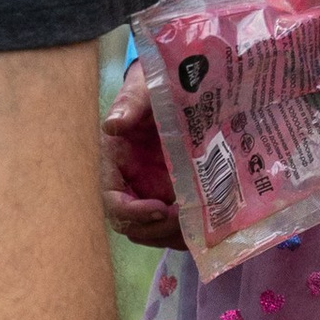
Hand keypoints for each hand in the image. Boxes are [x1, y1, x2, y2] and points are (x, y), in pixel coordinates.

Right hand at [101, 65, 185, 249]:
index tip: (160, 208)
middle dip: (156, 229)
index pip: (112, 201)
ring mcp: (150, 191)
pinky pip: (172, 224)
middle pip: (132, 225)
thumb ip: (130, 104)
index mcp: (115, 162)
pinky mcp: (171, 193)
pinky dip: (185, 231)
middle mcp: (129, 182)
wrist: (175, 84)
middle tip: (185, 220)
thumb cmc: (153, 85)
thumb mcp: (144, 88)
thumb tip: (113, 124)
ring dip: (172, 235)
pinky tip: (206, 225)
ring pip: (152, 230)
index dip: (131, 212)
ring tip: (199, 225)